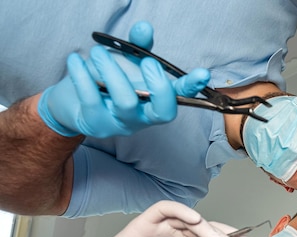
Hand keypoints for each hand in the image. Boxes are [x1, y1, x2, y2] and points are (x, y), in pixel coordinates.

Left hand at [38, 22, 209, 137]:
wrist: (72, 103)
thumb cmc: (106, 82)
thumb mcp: (125, 62)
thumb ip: (137, 46)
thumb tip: (144, 28)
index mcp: (155, 100)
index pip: (180, 96)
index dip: (192, 86)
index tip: (201, 73)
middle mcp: (144, 116)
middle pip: (163, 111)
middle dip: (158, 85)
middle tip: (146, 61)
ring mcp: (122, 123)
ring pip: (125, 102)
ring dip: (112, 71)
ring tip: (98, 53)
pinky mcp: (96, 125)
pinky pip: (92, 100)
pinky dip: (83, 75)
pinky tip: (76, 61)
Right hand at [67, 200, 239, 236]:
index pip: (208, 234)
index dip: (226, 236)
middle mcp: (175, 230)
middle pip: (202, 225)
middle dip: (220, 234)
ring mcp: (162, 224)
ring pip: (188, 218)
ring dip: (206, 227)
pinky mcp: (147, 220)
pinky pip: (166, 209)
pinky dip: (182, 211)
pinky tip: (196, 220)